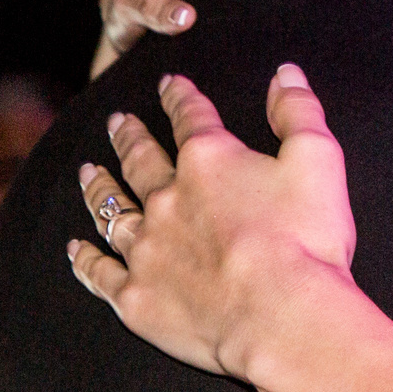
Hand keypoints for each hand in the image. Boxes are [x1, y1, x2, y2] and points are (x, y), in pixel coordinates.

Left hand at [69, 67, 357, 382]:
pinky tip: (75, 250)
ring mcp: (146, 249)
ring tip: (88, 172)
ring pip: (112, 210)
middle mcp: (167, 198)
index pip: (190, 117)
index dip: (179, 96)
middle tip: (118, 121)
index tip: (169, 84)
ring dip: (99, 188)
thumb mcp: (317, 161)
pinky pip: (100, 273)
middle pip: (140, 159)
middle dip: (129, 136)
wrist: (282, 318)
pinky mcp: (137, 297)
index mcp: (209, 160)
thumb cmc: (307, 241)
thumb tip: (285, 73)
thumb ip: (298, 112)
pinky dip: (85, 260)